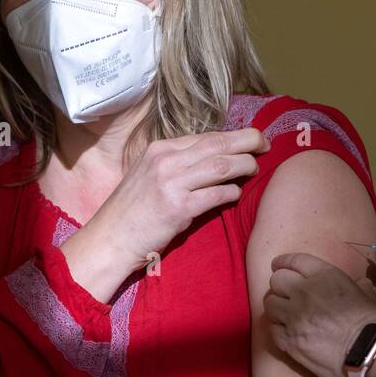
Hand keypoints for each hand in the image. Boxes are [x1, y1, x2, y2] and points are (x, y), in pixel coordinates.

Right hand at [62, 128, 269, 300]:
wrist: (109, 240)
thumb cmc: (131, 211)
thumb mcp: (149, 174)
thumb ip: (177, 163)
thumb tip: (214, 157)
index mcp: (160, 149)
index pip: (206, 136)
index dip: (233, 136)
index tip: (252, 140)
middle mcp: (166, 161)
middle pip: (218, 144)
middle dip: (248, 141)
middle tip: (266, 145)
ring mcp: (172, 183)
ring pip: (222, 166)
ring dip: (245, 166)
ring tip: (256, 169)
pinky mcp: (178, 208)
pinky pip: (217, 194)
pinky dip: (232, 193)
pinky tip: (236, 194)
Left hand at [266, 253, 375, 376]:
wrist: (368, 352)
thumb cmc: (373, 322)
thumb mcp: (368, 295)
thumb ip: (359, 286)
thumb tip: (361, 284)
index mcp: (324, 275)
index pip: (295, 260)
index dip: (283, 262)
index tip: (278, 265)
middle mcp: (304, 291)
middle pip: (277, 280)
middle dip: (280, 286)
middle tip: (286, 294)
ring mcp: (293, 316)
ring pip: (270, 304)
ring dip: (277, 307)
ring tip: (284, 314)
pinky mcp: (287, 340)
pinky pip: (271, 328)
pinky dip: (277, 328)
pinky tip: (286, 331)